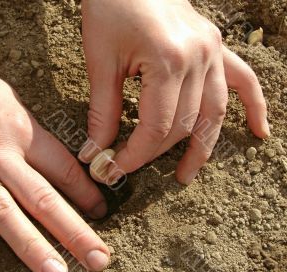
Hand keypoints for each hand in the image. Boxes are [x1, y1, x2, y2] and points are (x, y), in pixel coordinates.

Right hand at [0, 28, 109, 271]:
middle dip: (73, 232)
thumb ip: (36, 134)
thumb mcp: (14, 101)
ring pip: (3, 213)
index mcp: (23, 132)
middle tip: (98, 260)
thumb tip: (63, 161)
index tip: (102, 213)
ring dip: (31, 246)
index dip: (87, 193)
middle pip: (42, 198)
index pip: (64, 169)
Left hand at [79, 0, 269, 183]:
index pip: (156, 127)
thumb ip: (102, 111)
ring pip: (213, 112)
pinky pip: (242, 81)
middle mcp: (199, 58)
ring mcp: (212, 51)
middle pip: (183, 123)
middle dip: (154, 151)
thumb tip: (94, 150)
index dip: (134, 155)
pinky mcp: (215, 46)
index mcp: (169, 61)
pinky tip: (259, 132)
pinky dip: (253, 107)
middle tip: (131, 167)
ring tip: (186, 173)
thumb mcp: (100, 61)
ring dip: (202, 146)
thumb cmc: (110, 8)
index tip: (113, 168)